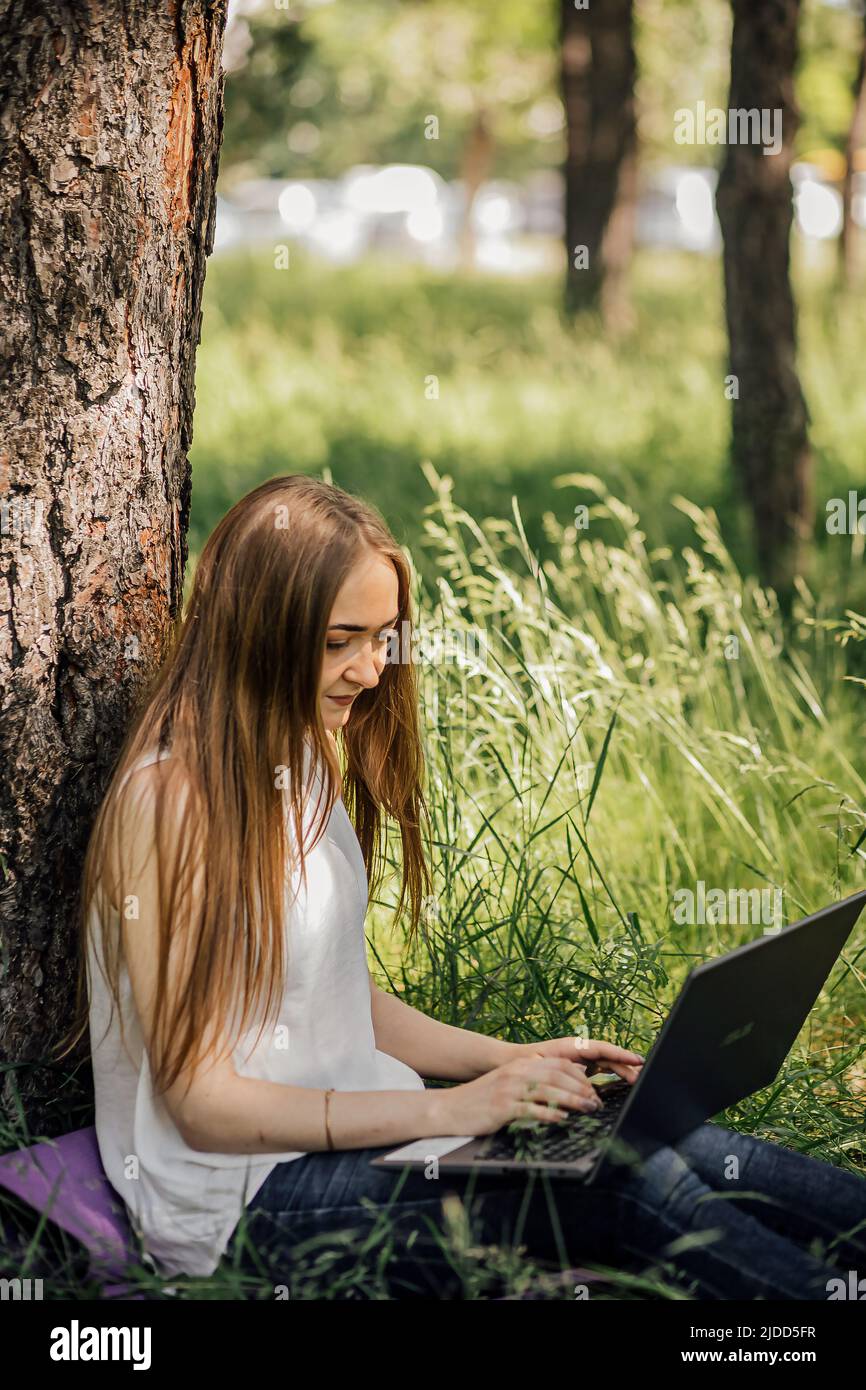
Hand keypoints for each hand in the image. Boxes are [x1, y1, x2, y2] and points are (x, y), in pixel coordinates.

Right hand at [433, 1053, 608, 1137]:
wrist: (449, 1108)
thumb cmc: (481, 1100)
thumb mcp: (507, 1083)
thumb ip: (531, 1080)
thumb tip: (560, 1083)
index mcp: (520, 1066)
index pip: (558, 1064)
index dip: (579, 1076)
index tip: (593, 1088)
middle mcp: (516, 1073)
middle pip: (558, 1075)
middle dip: (582, 1088)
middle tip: (596, 1102)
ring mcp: (509, 1089)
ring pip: (549, 1090)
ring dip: (573, 1100)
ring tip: (589, 1110)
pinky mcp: (502, 1107)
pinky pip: (531, 1109)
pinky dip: (550, 1113)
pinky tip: (562, 1119)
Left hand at [512, 1036, 643, 1085]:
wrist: (510, 1062)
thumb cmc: (525, 1063)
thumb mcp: (544, 1067)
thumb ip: (563, 1072)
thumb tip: (585, 1079)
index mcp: (573, 1046)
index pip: (603, 1048)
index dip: (622, 1055)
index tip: (638, 1060)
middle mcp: (579, 1050)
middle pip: (609, 1056)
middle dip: (626, 1065)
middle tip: (643, 1076)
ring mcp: (579, 1057)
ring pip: (606, 1063)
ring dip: (621, 1071)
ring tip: (637, 1081)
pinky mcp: (578, 1066)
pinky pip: (599, 1068)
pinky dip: (611, 1074)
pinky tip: (620, 1084)